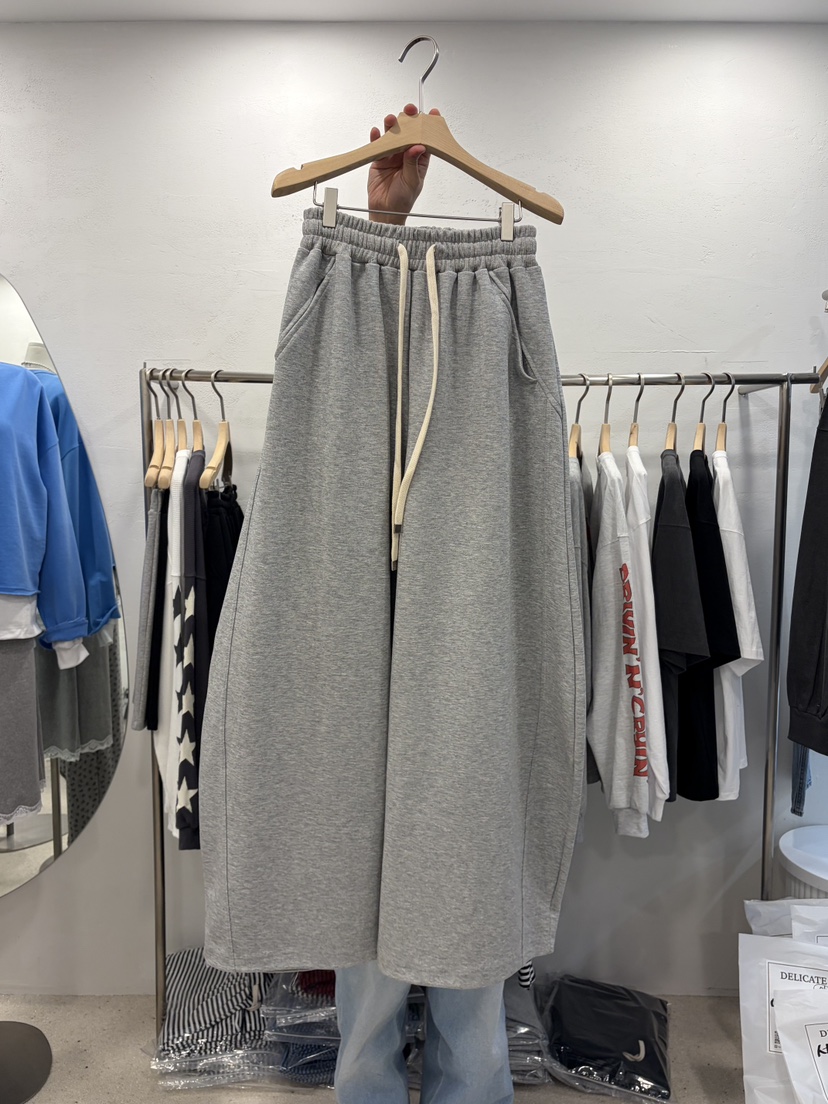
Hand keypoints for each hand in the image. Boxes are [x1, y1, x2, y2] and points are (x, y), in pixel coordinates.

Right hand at [368, 103, 439, 224]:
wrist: (385, 212)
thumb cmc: (403, 201)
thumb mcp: (412, 182)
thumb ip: (413, 163)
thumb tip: (418, 146)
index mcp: (419, 160)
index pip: (425, 139)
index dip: (429, 126)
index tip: (432, 113)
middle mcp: (406, 155)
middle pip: (408, 133)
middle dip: (409, 120)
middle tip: (409, 111)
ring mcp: (392, 156)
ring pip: (393, 136)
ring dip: (392, 126)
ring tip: (391, 120)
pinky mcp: (379, 159)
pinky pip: (377, 145)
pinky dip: (376, 138)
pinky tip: (376, 132)